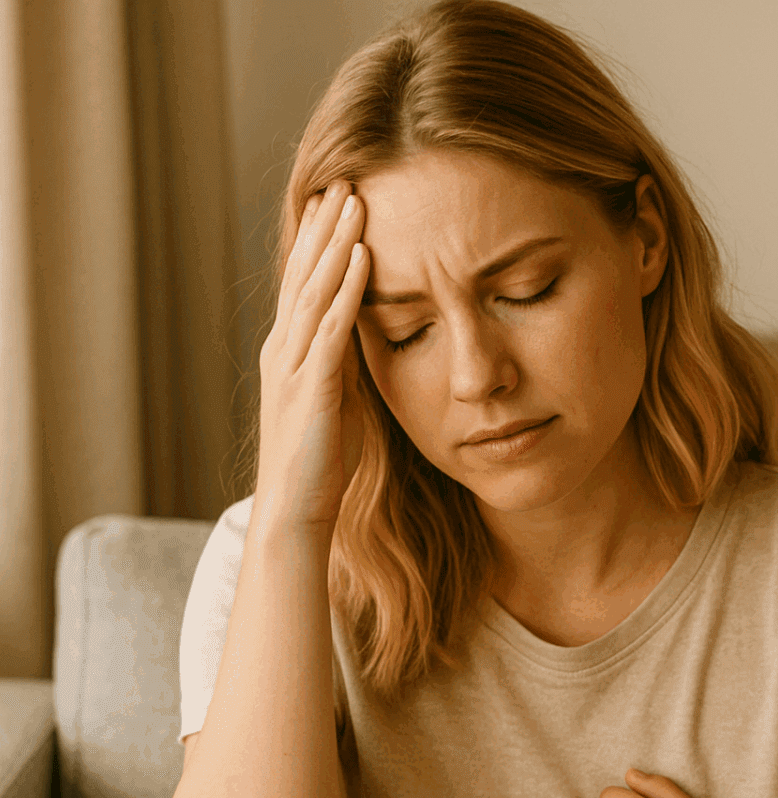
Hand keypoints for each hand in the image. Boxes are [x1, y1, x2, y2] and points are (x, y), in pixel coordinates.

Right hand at [253, 181, 368, 534]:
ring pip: (314, 290)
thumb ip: (344, 365)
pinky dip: (346, 289)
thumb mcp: (336, 400)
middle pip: (303, 274)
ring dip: (335, 243)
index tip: (336, 200)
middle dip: (323, 226)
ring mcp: (293, 366)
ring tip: (354, 201)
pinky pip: (331, 328)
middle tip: (343, 179)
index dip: (317, 240)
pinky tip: (362, 258)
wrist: (295, 512)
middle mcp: (283, 350)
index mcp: (288, 352)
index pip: (302, 284)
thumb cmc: (320, 463)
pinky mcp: (311, 387)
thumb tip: (367, 335)